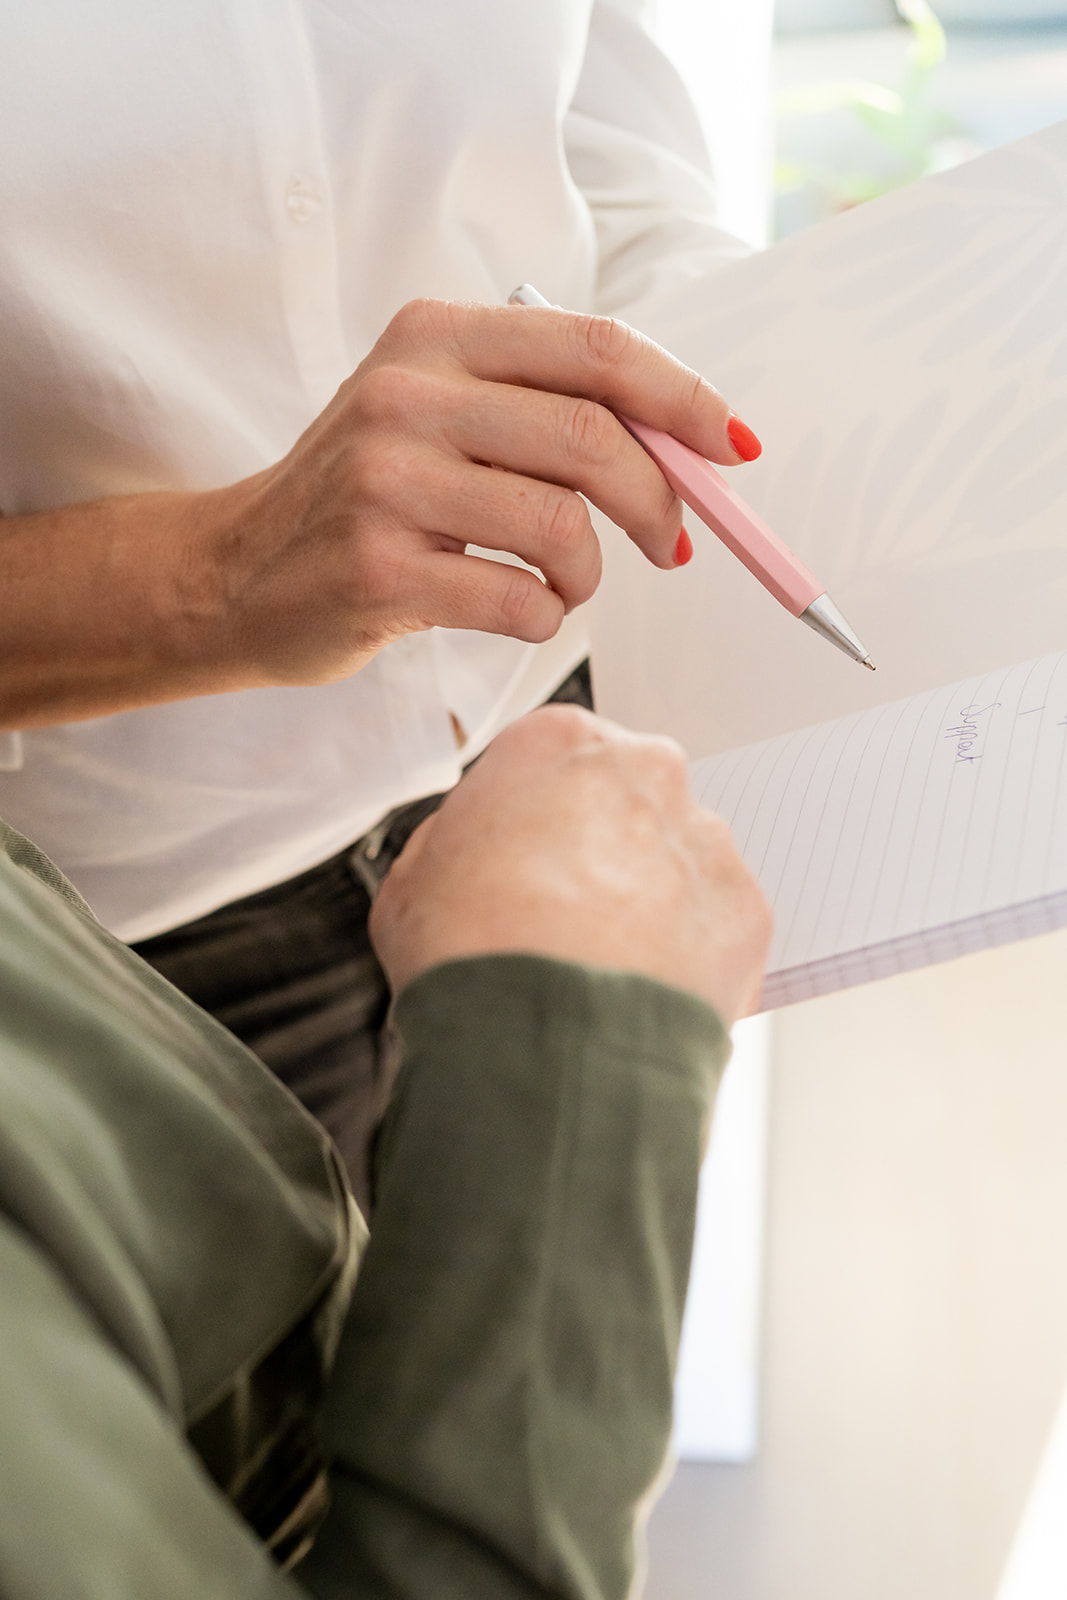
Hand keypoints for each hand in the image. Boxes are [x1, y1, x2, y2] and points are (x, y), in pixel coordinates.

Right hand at [216, 298, 753, 683]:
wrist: (235, 573)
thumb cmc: (364, 498)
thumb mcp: (439, 416)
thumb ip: (546, 412)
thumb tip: (693, 449)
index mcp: (436, 337)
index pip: (594, 348)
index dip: (683, 398)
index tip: (732, 446)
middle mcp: (406, 394)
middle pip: (592, 437)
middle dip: (659, 502)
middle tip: (671, 544)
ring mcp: (385, 482)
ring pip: (562, 525)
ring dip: (590, 572)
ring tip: (566, 583)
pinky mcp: (377, 570)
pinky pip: (520, 599)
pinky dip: (546, 617)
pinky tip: (521, 610)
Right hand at [369, 705, 771, 1026]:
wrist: (537, 1045)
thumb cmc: (468, 956)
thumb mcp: (413, 877)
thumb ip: (457, 838)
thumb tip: (480, 850)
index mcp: (561, 743)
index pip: (557, 759)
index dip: (537, 818)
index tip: (526, 860)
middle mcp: (646, 772)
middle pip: (629, 800)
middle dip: (605, 849)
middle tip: (564, 916)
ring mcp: (704, 839)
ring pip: (680, 862)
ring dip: (651, 903)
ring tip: (602, 969)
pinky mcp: (747, 908)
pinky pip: (717, 926)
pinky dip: (688, 956)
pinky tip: (639, 993)